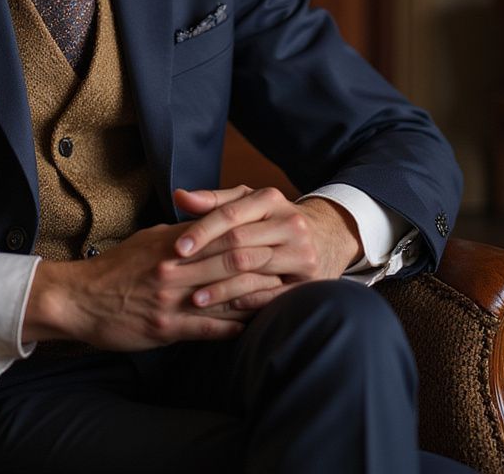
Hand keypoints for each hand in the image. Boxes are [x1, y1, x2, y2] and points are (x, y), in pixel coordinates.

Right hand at [22, 220, 281, 351]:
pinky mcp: (165, 326)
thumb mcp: (147, 239)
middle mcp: (174, 267)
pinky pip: (207, 328)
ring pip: (224, 294)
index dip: (250, 237)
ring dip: (256, 296)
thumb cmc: (114, 268)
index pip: (220, 235)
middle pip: (229, 261)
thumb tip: (206, 224)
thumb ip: (179, 233)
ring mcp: (170, 298)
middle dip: (263, 264)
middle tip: (292, 266)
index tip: (275, 239)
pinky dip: (233, 327)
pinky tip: (252, 328)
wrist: (79, 299)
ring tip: (282, 297)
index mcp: (171, 243)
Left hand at [170, 185, 362, 312]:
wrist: (327, 236)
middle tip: (177, 276)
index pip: (229, 215)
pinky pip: (274, 292)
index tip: (177, 248)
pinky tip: (227, 307)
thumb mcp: (247, 203)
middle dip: (205, 260)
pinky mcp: (309, 280)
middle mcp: (289, 223)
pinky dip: (248, 300)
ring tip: (195, 298)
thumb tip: (179, 196)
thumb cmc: (273, 219)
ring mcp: (301, 252)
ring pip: (254, 267)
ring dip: (222, 285)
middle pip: (240, 242)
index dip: (201, 231)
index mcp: (270, 200)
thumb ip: (212, 201)